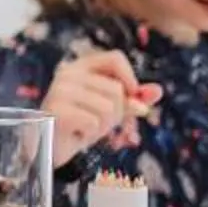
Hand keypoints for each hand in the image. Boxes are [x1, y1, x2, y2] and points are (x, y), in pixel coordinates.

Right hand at [45, 50, 162, 165]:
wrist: (49, 148)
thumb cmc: (80, 125)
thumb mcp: (110, 109)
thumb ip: (132, 98)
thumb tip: (158, 91)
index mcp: (81, 66)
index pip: (115, 58)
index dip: (130, 79)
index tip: (131, 98)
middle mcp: (68, 73)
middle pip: (116, 90)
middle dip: (116, 113)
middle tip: (97, 122)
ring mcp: (60, 91)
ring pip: (108, 108)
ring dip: (104, 126)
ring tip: (86, 128)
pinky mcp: (56, 111)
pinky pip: (94, 123)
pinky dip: (90, 134)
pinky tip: (76, 134)